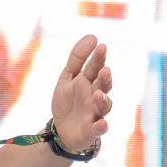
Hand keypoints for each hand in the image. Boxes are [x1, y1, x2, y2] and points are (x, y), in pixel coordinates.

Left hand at [50, 35, 110, 153]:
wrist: (61, 130)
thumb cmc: (68, 102)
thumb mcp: (67, 78)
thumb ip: (77, 58)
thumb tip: (92, 36)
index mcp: (89, 82)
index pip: (96, 67)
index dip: (99, 58)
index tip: (101, 47)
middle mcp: (96, 96)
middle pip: (104, 86)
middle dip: (104, 79)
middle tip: (104, 70)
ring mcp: (95, 114)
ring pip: (104, 106)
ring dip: (102, 100)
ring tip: (97, 94)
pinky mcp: (92, 131)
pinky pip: (99, 129)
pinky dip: (101, 127)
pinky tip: (102, 123)